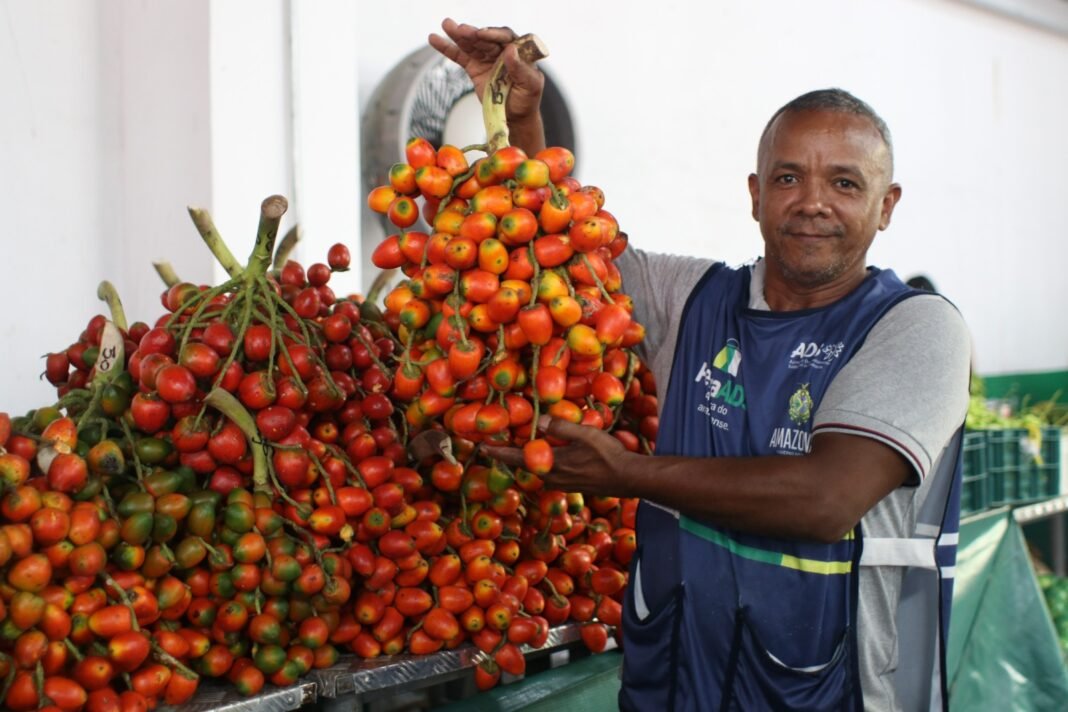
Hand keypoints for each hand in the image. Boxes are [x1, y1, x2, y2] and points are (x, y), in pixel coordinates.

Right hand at [428, 18, 544, 126]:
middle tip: (461, 30)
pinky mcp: (474, 67)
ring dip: (458, 35)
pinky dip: (448, 48)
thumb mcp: (530, 86)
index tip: (482, 34)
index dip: (494, 34)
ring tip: (446, 25)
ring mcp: (486, 58)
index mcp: (519, 52)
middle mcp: (501, 51)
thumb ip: (522, 69)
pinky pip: (460, 56)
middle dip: (473, 34)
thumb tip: (511, 50)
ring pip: (471, 44)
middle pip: (485, 38)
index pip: (506, 38)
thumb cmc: (526, 100)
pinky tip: (435, 39)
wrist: (514, 116)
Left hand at [481, 416, 638, 497]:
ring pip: (538, 468)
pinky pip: (550, 471)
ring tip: (524, 442)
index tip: (482, 447)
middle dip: (512, 453)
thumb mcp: (585, 434)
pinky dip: (544, 460)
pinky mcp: (571, 483)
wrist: (628, 478)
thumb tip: (540, 420)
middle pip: (525, 463)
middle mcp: (551, 477)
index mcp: (551, 465)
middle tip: (500, 440)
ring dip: (530, 456)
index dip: (498, 452)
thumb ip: (562, 427)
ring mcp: (561, 482)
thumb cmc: (608, 455)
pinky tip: (550, 450)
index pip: (517, 458)